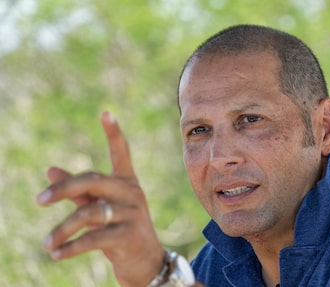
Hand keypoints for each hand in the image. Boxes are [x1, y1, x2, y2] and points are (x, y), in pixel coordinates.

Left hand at [37, 112, 164, 286]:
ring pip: (90, 212)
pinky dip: (73, 247)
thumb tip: (49, 169)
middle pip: (94, 180)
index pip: (122, 153)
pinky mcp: (131, 236)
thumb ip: (78, 191)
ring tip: (46, 244)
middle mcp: (132, 193)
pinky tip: (57, 254)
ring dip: (63, 229)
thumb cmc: (121, 231)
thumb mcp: (101, 209)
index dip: (114, 133)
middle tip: (39, 201)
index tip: (106, 113)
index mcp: (127, 183)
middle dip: (64, 189)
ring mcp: (133, 214)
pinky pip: (95, 238)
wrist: (146, 262)